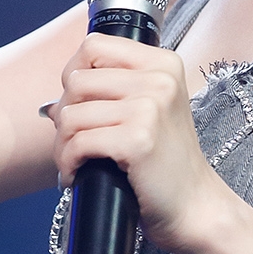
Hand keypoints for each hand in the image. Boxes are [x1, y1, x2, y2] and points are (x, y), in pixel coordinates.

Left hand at [49, 33, 229, 253]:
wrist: (195, 207)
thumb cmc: (166, 163)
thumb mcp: (153, 110)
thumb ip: (117, 89)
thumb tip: (57, 97)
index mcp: (163, 64)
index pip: (94, 46)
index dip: (74, 74)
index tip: (80, 105)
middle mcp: (159, 80)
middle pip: (76, 80)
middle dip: (64, 115)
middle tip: (74, 142)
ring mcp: (149, 109)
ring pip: (70, 114)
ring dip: (62, 145)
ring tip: (75, 162)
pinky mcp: (137, 140)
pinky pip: (78, 143)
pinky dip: (69, 163)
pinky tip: (78, 175)